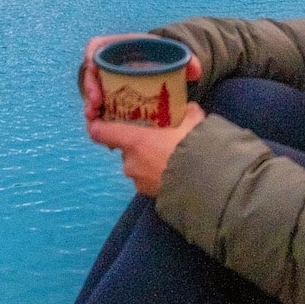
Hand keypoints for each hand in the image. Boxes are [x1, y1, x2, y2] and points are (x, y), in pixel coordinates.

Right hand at [79, 34, 202, 123]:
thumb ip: (187, 60)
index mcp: (120, 47)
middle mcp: (109, 64)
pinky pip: (99, 108)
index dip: (91, 55)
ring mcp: (107, 81)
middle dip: (89, 88)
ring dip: (90, 106)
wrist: (164, 71)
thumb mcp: (175, 56)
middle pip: (91, 73)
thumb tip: (195, 72)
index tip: (93, 68)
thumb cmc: (165, 60)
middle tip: (95, 103)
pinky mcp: (110, 98)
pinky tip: (101, 130)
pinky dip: (98, 119)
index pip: (97, 46)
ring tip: (94, 117)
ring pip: (92, 93)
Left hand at [86, 104, 206, 195]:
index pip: (100, 132)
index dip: (96, 124)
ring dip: (148, 159)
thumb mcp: (194, 123)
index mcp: (134, 141)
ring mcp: (138, 182)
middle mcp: (130, 162)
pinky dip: (156, 174)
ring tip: (171, 154)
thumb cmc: (194, 150)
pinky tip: (175, 170)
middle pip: (125, 148)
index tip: (99, 118)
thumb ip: (187, 112)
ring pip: (137, 164)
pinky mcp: (149, 195)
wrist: (208, 187)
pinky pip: (147, 179)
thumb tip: (188, 108)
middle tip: (158, 135)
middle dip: (139, 142)